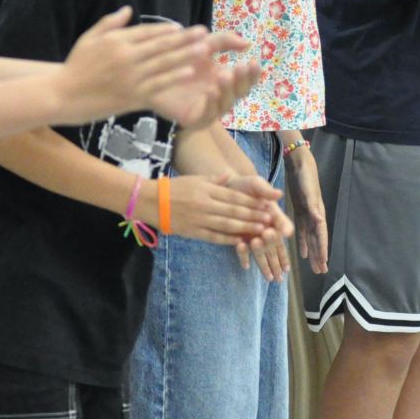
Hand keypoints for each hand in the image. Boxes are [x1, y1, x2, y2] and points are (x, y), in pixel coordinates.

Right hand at [56, 9, 218, 123]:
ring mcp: (131, 78)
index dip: (166, 30)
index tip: (181, 27)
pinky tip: (189, 72)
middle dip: (185, 39)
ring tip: (203, 49)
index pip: (147, 32)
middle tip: (204, 32)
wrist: (62, 95)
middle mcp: (126, 57)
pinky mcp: (132, 96)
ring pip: (164, 64)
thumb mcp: (88, 38)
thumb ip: (110, 23)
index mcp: (116, 41)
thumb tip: (129, 9)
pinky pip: (159, 86)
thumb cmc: (75, 66)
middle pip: (161, 46)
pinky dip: (174, 78)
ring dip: (186, 56)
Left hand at [151, 41, 261, 128]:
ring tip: (225, 75)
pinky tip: (211, 90)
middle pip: (240, 93)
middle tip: (242, 67)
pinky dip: (211, 103)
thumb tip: (247, 43)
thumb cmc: (177, 60)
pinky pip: (207, 115)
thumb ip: (223, 41)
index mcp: (225, 79)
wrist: (149, 74)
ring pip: (226, 104)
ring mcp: (209, 109)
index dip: (252, 72)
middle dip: (243, 80)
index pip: (246, 79)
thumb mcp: (202, 45)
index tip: (253, 60)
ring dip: (227, 90)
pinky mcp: (195, 119)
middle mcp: (221, 96)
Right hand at [161, 172, 280, 244]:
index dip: (251, 202)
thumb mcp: (195, 179)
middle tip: (269, 219)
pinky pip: (213, 237)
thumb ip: (214, 180)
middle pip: (234, 211)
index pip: (234, 197)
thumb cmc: (174, 188)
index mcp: (207, 190)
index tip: (266, 205)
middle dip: (253, 216)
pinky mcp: (193, 232)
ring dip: (245, 228)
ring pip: (227, 225)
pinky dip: (228, 239)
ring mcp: (199, 219)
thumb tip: (230, 177)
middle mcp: (205, 204)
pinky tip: (240, 241)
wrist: (150, 201)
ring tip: (260, 230)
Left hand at [223, 174, 294, 281]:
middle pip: (274, 242)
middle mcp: (268, 229)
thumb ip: (266, 190)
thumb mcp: (256, 184)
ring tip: (258, 254)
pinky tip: (245, 265)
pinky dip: (245, 257)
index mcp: (274, 216)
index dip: (284, 228)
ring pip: (263, 252)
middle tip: (265, 237)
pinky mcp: (242, 241)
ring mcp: (256, 237)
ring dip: (264, 259)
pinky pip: (245, 252)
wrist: (228, 189)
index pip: (283, 225)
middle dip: (271, 243)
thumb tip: (279, 193)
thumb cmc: (245, 186)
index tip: (285, 232)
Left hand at [281, 142, 328, 272]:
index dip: (323, 249)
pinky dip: (303, 243)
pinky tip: (302, 254)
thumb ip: (313, 205)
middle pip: (318, 240)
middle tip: (321, 272)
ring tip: (314, 267)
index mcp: (317, 212)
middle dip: (320, 256)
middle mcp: (315, 216)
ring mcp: (308, 215)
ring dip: (313, 253)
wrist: (300, 165)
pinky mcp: (300, 212)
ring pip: (311, 238)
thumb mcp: (308, 190)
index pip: (321, 235)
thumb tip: (319, 221)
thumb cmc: (305, 176)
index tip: (324, 263)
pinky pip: (302, 232)